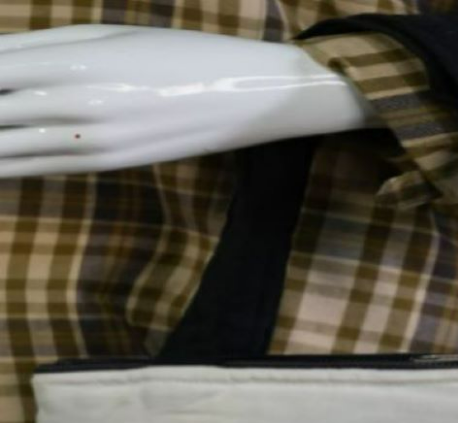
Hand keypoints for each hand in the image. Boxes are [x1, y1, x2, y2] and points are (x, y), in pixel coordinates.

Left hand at [0, 24, 378, 176]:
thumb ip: (46, 50)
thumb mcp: (109, 36)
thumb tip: (2, 66)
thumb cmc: (179, 54)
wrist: (247, 96)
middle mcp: (72, 101)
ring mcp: (90, 139)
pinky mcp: (109, 163)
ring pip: (7, 148)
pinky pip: (40, 164)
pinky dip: (5, 165)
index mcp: (68, 58)